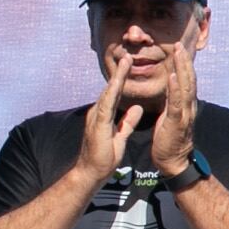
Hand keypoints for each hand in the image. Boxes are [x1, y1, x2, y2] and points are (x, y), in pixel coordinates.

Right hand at [74, 51, 139, 186]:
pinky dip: (111, 94)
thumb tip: (137, 109)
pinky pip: (105, 106)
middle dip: (119, 72)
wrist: (91, 172)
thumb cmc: (104, 157)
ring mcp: (96, 117)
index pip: (115, 94)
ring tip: (125, 62)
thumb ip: (127, 122)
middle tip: (128, 55)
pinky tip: (116, 84)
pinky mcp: (97, 124)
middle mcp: (98, 112)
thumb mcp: (121, 136)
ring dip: (117, 78)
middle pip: (111, 89)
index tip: (130, 65)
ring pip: (108, 93)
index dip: (123, 79)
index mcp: (105, 115)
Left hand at [151, 36, 199, 174]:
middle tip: (179, 44)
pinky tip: (172, 76)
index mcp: (186, 104)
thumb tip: (171, 87)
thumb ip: (172, 100)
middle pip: (189, 79)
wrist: (173, 161)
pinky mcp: (176, 122)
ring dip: (182, 68)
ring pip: (185, 87)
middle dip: (184, 60)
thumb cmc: (169, 139)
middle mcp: (189, 106)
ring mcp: (184, 114)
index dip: (184, 64)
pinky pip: (176, 102)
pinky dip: (175, 88)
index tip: (179, 48)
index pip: (186, 80)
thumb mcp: (170, 115)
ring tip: (178, 52)